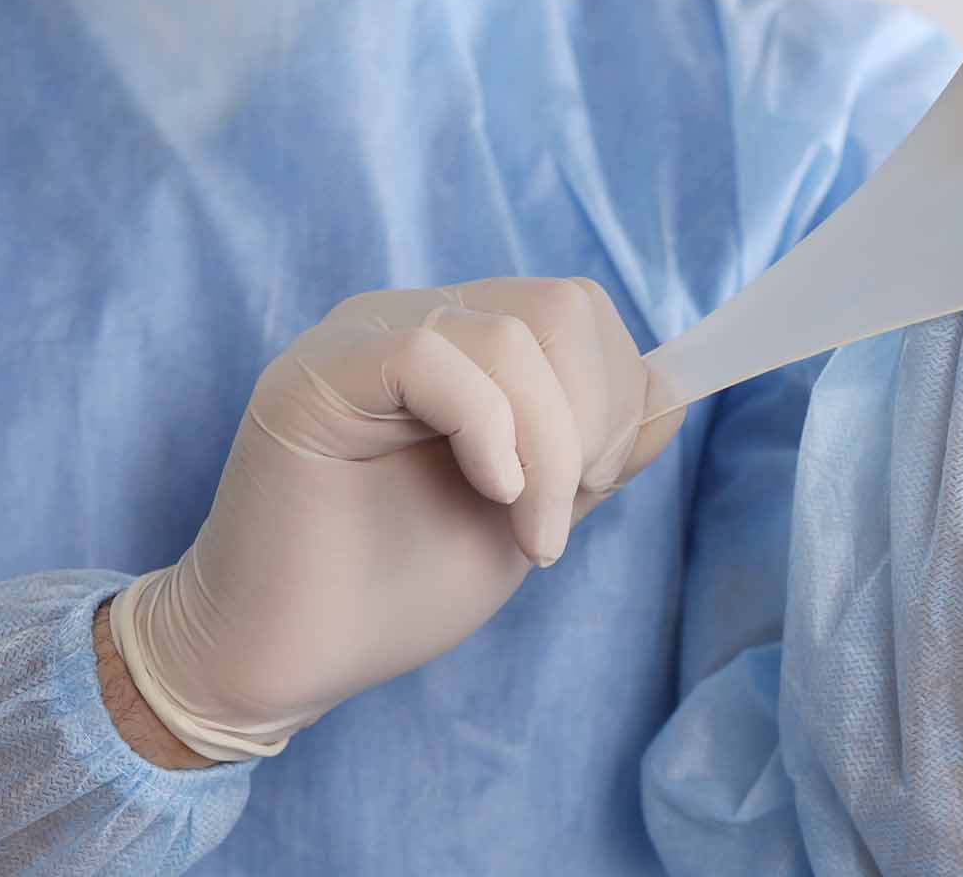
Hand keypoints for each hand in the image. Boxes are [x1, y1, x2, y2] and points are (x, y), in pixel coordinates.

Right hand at [108, 277, 684, 761]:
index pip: (579, 311)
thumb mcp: (535, 510)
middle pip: (564, 307)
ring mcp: (363, 336)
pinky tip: (491, 495)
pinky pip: (438, 358)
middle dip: (596, 417)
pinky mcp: (318, 373)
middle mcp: (415, 320)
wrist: (289, 656)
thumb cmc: (398, 586)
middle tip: (561, 512)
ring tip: (528, 529)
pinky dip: (491, 431)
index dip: (619, 393)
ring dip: (552, 446)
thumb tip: (673, 391)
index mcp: (466, 343)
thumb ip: (596, 450)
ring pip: (515, 332)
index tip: (596, 487)